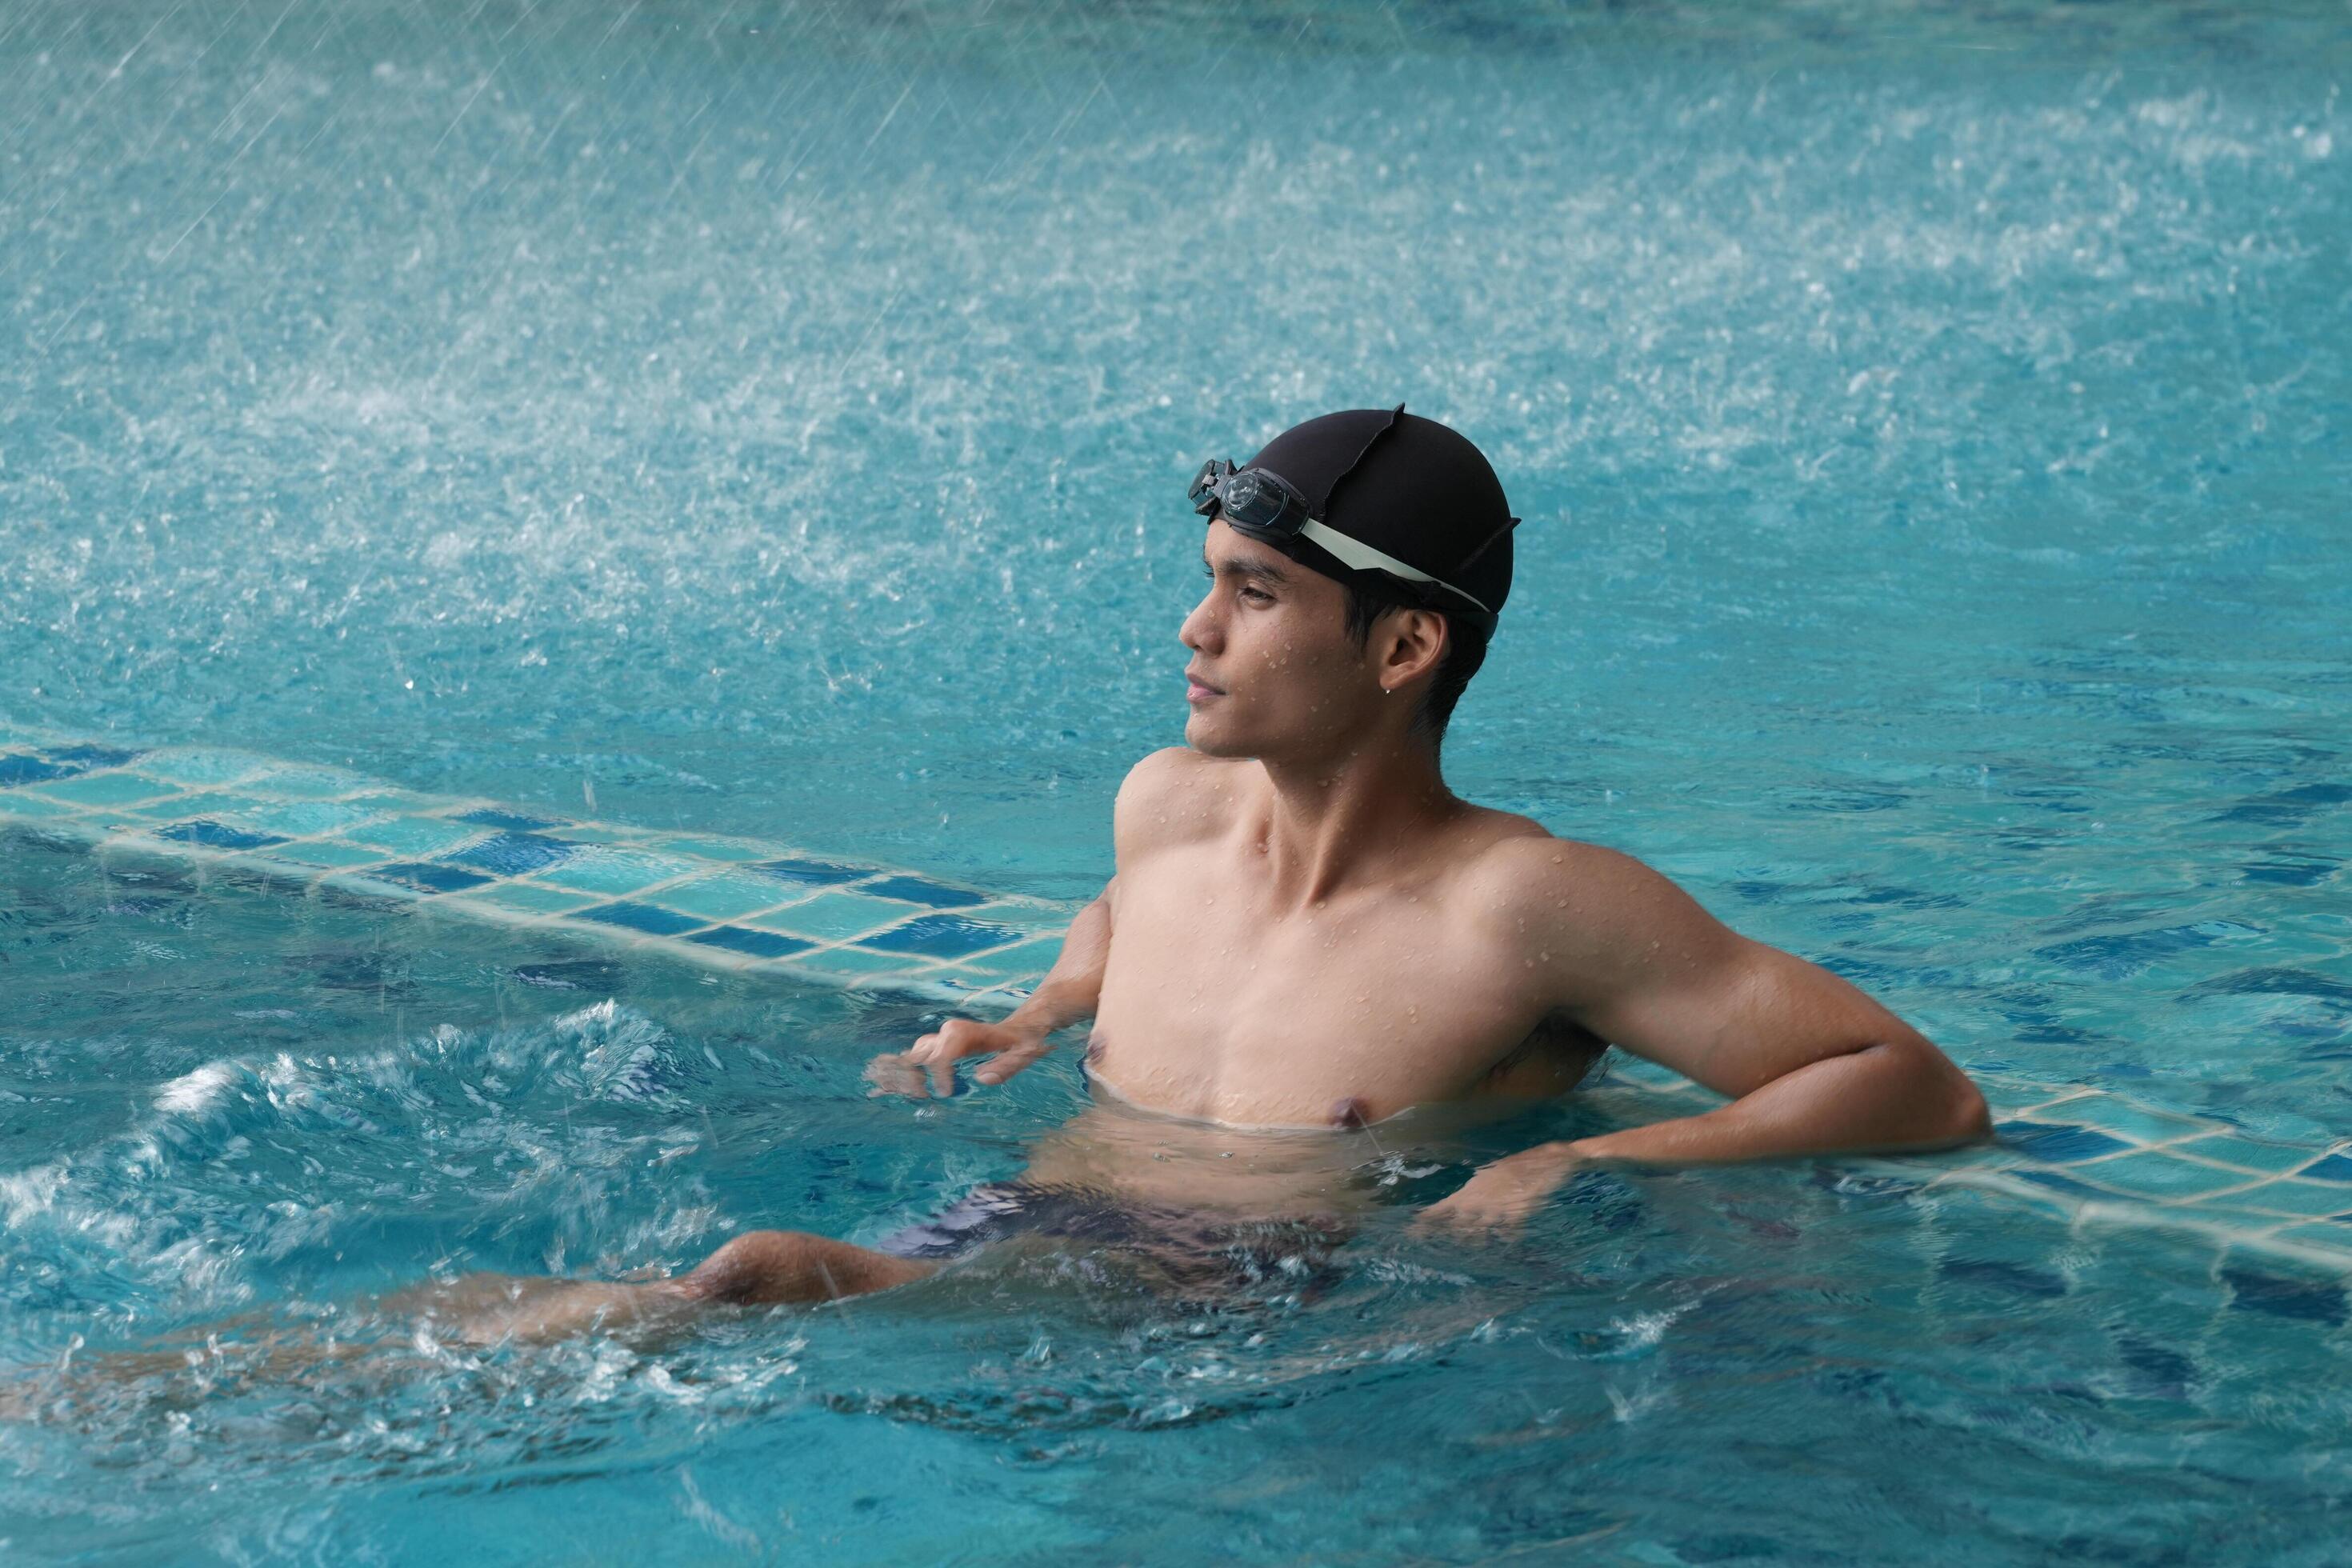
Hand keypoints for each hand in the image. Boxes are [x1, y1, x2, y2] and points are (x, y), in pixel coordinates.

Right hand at [864, 1017, 1051, 1098]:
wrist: (1019, 1028)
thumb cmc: (1024, 1043)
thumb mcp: (1025, 1054)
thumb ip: (1007, 1067)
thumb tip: (982, 1079)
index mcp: (966, 1033)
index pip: (943, 1054)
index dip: (939, 1074)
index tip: (944, 1094)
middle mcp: (948, 1033)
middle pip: (921, 1055)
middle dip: (911, 1077)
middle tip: (912, 1097)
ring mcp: (940, 1039)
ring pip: (912, 1056)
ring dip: (897, 1074)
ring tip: (877, 1089)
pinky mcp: (938, 1047)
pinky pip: (914, 1058)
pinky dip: (897, 1070)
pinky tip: (879, 1084)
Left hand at [1411, 1142, 1584, 1241]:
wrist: (1553, 1158)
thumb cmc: (1521, 1166)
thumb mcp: (1493, 1175)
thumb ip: (1479, 1192)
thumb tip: (1464, 1206)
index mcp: (1474, 1189)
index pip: (1444, 1207)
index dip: (1427, 1221)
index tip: (1411, 1234)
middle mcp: (1482, 1198)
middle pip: (1457, 1225)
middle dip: (1445, 1240)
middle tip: (1429, 1254)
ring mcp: (1500, 1206)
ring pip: (1480, 1232)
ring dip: (1472, 1246)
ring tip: (1464, 1260)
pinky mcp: (1520, 1211)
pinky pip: (1509, 1234)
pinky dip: (1506, 1243)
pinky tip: (1504, 1253)